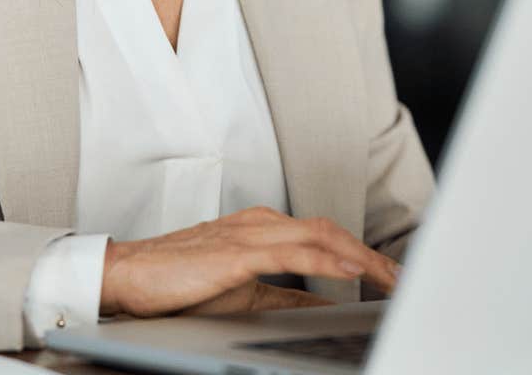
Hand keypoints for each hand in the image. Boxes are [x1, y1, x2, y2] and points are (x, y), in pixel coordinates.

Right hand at [99, 206, 402, 317]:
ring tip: (390, 278)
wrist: (128, 275)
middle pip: (332, 231)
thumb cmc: (177, 282)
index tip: (391, 276)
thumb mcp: (244, 294)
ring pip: (322, 236)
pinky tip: (350, 273)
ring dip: (362, 258)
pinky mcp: (238, 251)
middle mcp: (261, 222)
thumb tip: (323, 308)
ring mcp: (250, 232)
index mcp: (262, 228)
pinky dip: (328, 260)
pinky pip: (294, 252)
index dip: (363, 255)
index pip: (325, 236)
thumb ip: (286, 299)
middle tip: (403, 278)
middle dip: (373, 256)